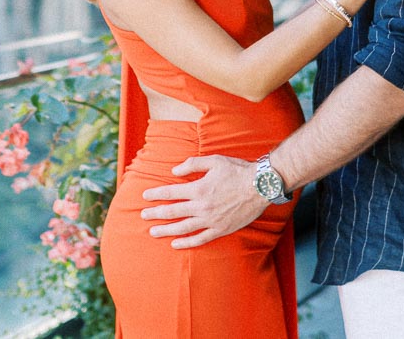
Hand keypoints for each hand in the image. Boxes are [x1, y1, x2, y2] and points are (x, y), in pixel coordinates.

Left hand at [140, 155, 266, 248]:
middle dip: (155, 214)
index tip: (145, 197)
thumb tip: (173, 172)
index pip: (171, 192)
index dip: (156, 195)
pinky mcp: (221, 229)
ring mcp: (211, 220)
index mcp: (198, 188)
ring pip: (183, 228)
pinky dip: (187, 243)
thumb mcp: (213, 160)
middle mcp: (202, 206)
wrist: (260, 186)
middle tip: (143, 216)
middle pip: (173, 211)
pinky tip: (176, 244)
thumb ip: (191, 164)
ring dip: (166, 230)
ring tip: (153, 232)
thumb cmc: (237, 170)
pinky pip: (200, 239)